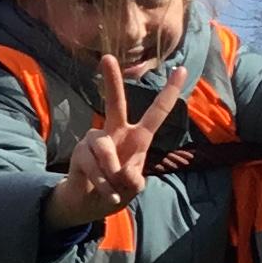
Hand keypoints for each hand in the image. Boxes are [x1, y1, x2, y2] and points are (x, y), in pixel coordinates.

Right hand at [42, 55, 169, 229]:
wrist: (88, 204)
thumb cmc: (116, 190)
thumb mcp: (132, 188)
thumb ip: (134, 180)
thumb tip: (123, 171)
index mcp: (136, 138)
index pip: (156, 113)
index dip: (169, 92)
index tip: (181, 69)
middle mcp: (115, 133)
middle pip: (115, 104)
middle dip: (112, 81)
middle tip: (106, 58)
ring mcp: (95, 141)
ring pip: (105, 150)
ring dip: (111, 175)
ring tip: (113, 190)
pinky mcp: (79, 152)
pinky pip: (94, 167)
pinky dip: (102, 185)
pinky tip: (106, 194)